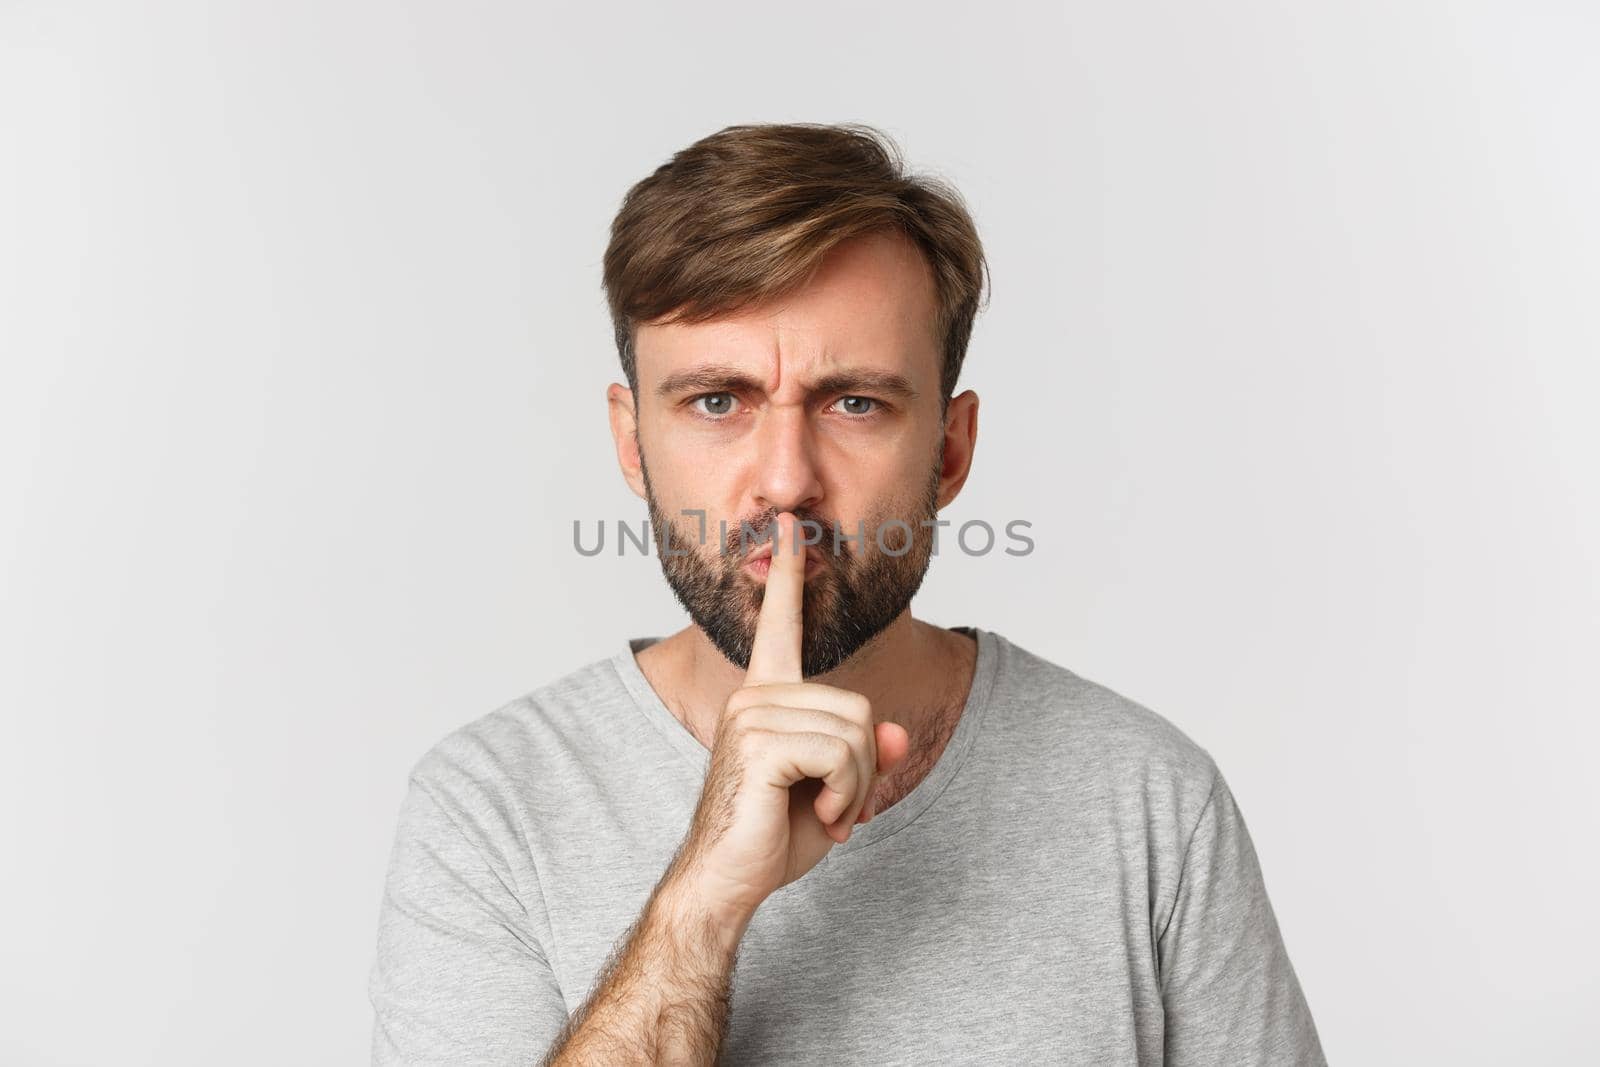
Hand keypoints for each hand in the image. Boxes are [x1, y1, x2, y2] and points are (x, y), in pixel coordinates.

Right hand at [671, 512, 910, 919]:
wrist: (727, 882)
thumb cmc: (771, 837)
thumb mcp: (836, 792)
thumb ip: (867, 758)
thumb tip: (898, 733)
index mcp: (766, 697)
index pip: (779, 624)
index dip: (788, 576)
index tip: (792, 528)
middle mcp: (755, 697)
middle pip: (857, 707)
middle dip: (864, 769)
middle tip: (835, 807)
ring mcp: (752, 716)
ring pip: (854, 731)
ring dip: (855, 786)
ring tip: (824, 813)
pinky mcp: (757, 744)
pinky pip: (841, 753)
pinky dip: (846, 795)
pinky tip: (818, 816)